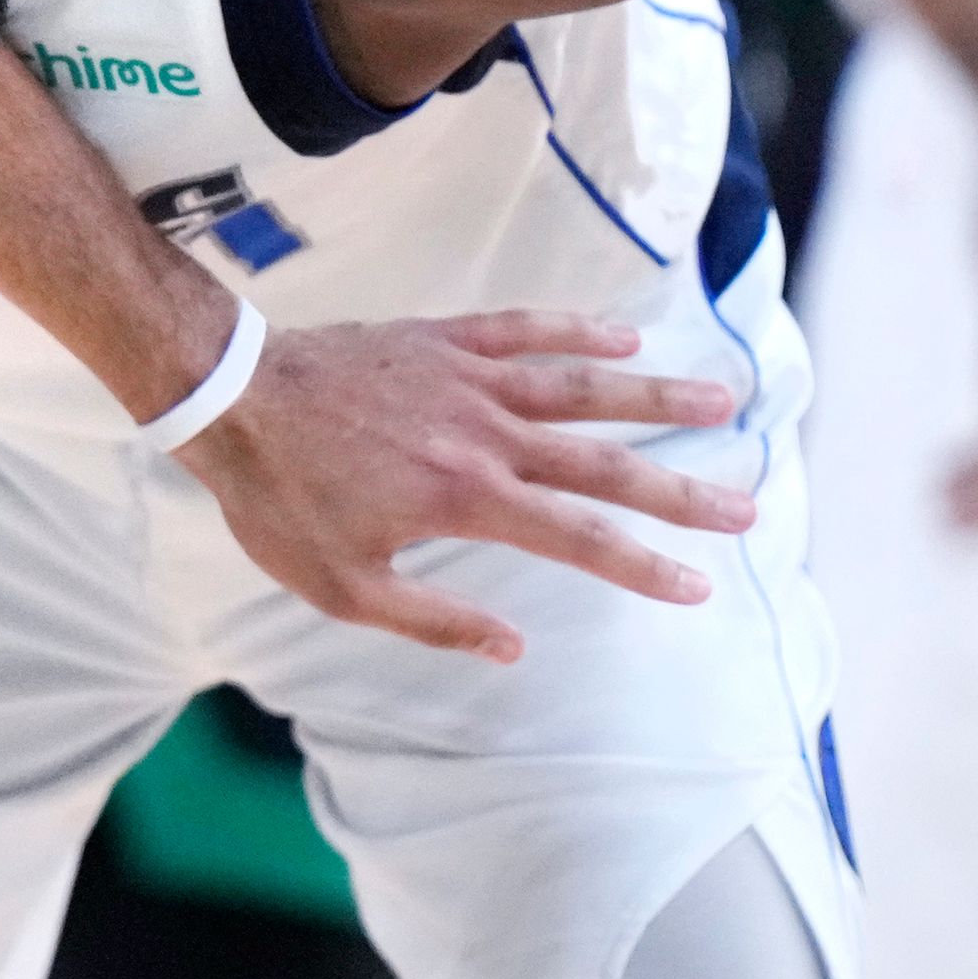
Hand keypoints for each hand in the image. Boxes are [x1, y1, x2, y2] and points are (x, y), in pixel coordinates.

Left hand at [171, 312, 752, 662]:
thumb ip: (433, 619)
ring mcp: (464, 378)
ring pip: (580, 385)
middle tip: (749, 505)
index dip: (644, 568)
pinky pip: (521, 329)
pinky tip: (624, 334)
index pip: (579, 540)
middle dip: (682, 489)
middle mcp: (482, 434)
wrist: (228, 397)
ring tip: (722, 397)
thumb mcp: (343, 586)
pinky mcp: (438, 339)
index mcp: (465, 498)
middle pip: (604, 463)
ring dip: (656, 392)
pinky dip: (575, 329)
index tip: (699, 587)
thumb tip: (513, 649)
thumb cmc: (278, 498)